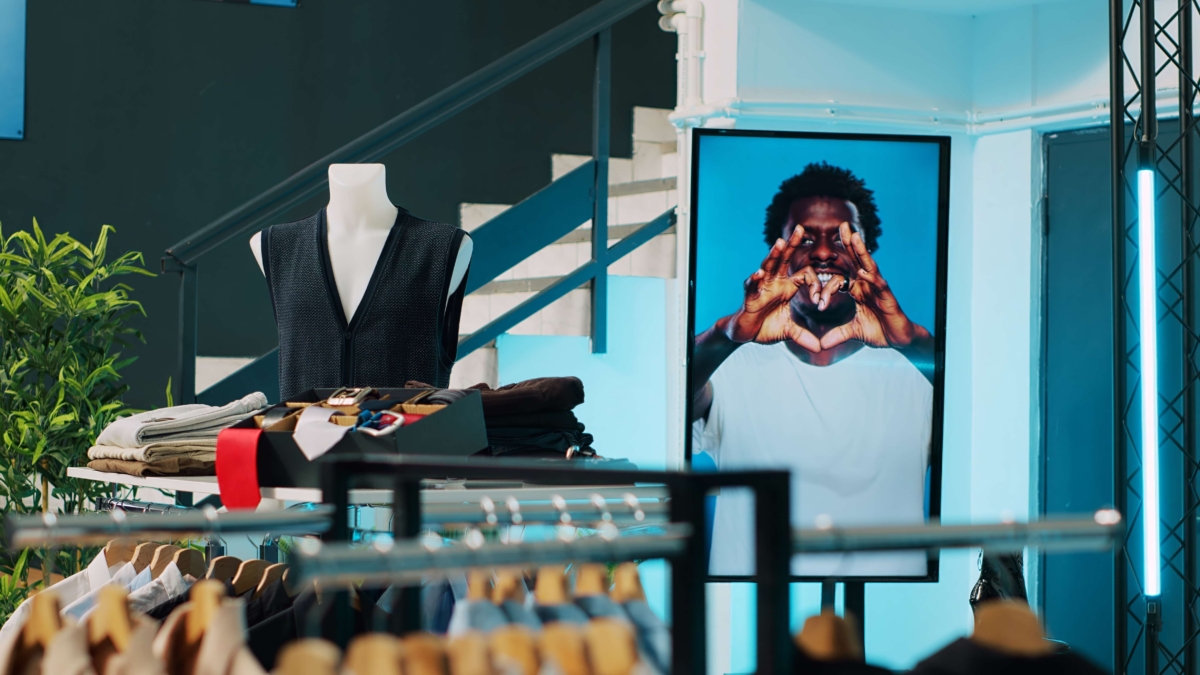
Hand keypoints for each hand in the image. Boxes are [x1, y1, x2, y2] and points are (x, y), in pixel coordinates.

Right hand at [724, 227, 820, 351]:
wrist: (745, 334)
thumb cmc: (766, 326)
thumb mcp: (789, 331)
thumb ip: (804, 336)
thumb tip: (820, 348)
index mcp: (787, 287)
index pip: (804, 275)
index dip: (815, 285)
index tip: (820, 301)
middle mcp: (775, 283)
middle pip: (784, 259)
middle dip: (792, 244)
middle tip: (800, 228)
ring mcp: (761, 288)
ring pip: (768, 267)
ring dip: (773, 255)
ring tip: (779, 243)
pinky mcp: (750, 297)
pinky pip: (752, 286)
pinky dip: (755, 280)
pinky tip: (758, 273)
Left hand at [819, 222, 930, 350]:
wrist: (899, 340)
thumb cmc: (879, 331)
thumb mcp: (854, 332)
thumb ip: (837, 335)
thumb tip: (821, 345)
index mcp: (858, 290)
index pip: (840, 278)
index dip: (827, 286)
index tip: (818, 295)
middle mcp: (868, 285)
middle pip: (857, 261)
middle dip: (849, 244)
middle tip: (842, 225)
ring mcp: (878, 289)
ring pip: (868, 267)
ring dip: (861, 252)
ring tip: (854, 236)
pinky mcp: (887, 297)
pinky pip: (879, 284)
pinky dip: (872, 277)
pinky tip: (865, 269)